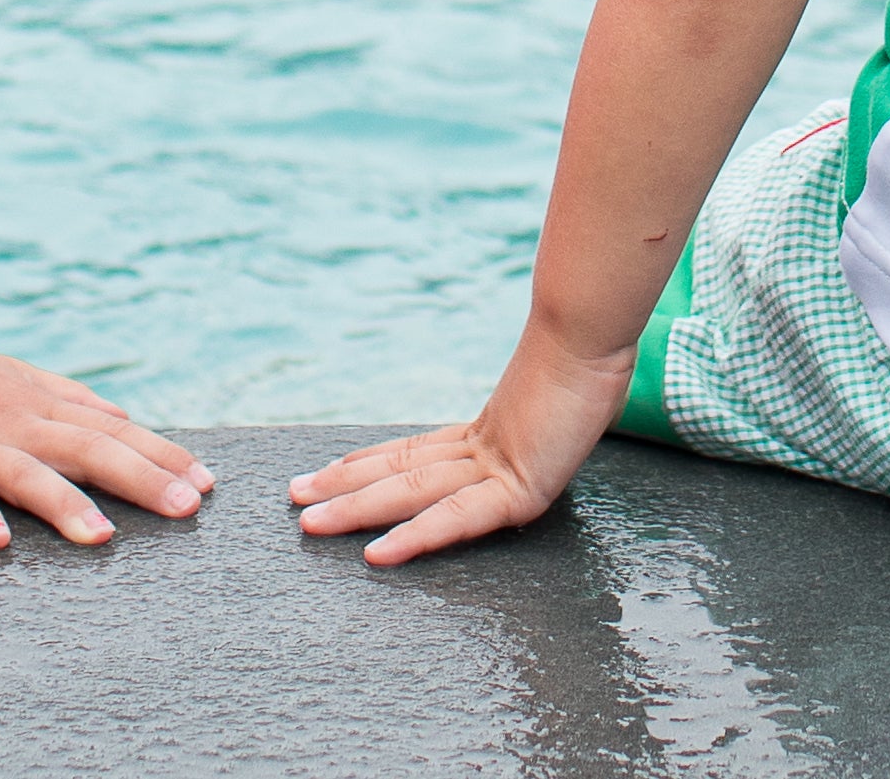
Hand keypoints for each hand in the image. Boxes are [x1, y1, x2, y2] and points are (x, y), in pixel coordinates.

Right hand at [0, 354, 212, 550]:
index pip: (116, 430)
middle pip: (89, 449)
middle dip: (142, 477)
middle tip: (188, 508)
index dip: (163, 453)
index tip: (208, 482)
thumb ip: (70, 398)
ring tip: (103, 537)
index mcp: (43, 405)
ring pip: (28, 473)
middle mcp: (20, 422)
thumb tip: (123, 417)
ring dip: (66, 504)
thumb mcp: (18, 377)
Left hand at [286, 321, 633, 567]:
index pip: (416, 451)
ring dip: (355, 508)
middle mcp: (482, 448)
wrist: (596, 335)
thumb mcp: (560, 399)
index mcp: (492, 431)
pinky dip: (415, 537)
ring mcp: (495, 467)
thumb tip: (551, 401)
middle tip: (294, 494)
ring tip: (309, 521)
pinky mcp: (517, 489)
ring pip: (410, 491)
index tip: (331, 469)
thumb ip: (542, 414)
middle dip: (344, 485)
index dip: (370, 461)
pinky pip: (457, 520)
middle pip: (400, 469)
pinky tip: (377, 555)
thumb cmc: (592, 361)